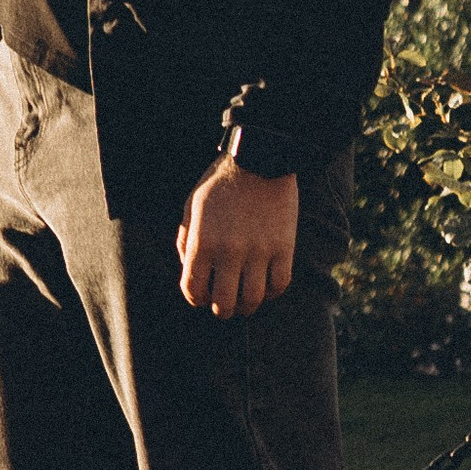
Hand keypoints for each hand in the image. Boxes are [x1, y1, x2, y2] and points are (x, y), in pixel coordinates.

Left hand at [176, 163, 298, 319]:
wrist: (259, 159)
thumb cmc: (220, 183)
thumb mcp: (191, 206)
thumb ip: (186, 240)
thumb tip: (188, 270)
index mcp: (202, 242)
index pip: (193, 290)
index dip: (195, 298)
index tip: (201, 296)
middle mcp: (229, 252)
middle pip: (224, 303)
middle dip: (221, 310)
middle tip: (223, 306)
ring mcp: (259, 252)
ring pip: (253, 300)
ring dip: (246, 307)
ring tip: (244, 302)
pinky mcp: (284, 248)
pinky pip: (279, 285)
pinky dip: (271, 293)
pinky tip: (265, 286)